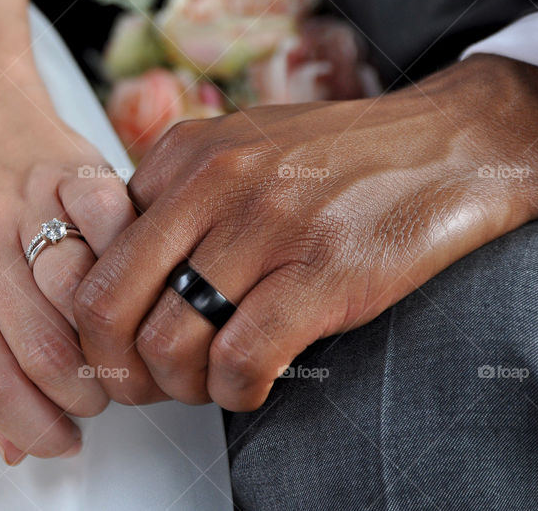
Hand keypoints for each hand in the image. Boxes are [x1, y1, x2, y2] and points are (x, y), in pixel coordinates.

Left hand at [0, 60, 135, 461]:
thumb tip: (14, 446)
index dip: (35, 428)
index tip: (62, 442)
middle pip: (43, 350)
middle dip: (85, 396)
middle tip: (100, 398)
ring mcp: (30, 203)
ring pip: (84, 297)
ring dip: (116, 343)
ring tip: (123, 351)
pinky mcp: (77, 169)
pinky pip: (118, 231)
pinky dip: (140, 268)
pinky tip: (143, 285)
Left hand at [73, 54, 537, 409]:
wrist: (444, 146)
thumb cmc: (334, 157)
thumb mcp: (235, 147)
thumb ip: (173, 196)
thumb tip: (119, 272)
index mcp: (180, 154)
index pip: (93, 256)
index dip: (94, 320)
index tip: (117, 346)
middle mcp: (212, 183)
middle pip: (107, 304)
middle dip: (115, 367)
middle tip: (142, 385)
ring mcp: (267, 226)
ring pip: (167, 342)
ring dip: (178, 386)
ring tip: (206, 382)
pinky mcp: (323, 273)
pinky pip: (241, 360)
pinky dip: (233, 392)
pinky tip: (250, 384)